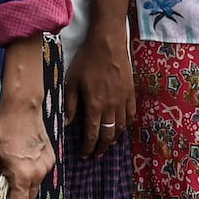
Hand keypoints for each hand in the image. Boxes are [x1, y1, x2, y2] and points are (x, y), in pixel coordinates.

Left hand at [0, 98, 54, 198]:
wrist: (22, 109)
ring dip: (21, 192)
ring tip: (8, 181)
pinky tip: (19, 167)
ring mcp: (47, 167)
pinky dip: (29, 179)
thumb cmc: (3, 132)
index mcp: (22, 176)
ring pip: (34, 190)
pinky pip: (39, 177)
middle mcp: (39, 174)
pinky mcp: (51, 160)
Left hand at [63, 32, 133, 157]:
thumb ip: (70, 104)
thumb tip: (67, 124)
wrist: (108, 43)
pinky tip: (122, 127)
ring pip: (121, 128)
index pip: (92, 135)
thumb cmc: (87, 60)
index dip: (88, 148)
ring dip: (113, 138)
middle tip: (96, 154)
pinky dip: (126, 125)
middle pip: (108, 135)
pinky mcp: (131, 93)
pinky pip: (131, 115)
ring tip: (107, 143)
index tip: (83, 155)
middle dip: (101, 148)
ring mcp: (123, 101)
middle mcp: (111, 107)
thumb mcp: (72, 81)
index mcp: (94, 105)